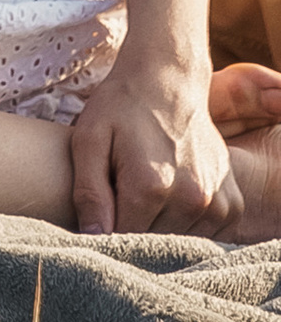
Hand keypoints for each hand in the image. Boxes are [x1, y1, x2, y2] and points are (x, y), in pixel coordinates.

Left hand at [68, 47, 238, 236]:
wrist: (168, 80)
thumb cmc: (121, 107)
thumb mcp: (89, 140)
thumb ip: (89, 193)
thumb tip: (93, 238)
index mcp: (150, 186)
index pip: (123, 238)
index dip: (107, 227)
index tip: (103, 206)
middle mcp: (190, 198)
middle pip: (152, 241)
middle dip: (134, 224)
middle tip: (126, 188)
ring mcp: (216, 202)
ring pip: (179, 239)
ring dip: (161, 224)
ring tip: (150, 188)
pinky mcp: (232, 202)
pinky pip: (205, 233)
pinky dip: (187, 221)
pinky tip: (173, 193)